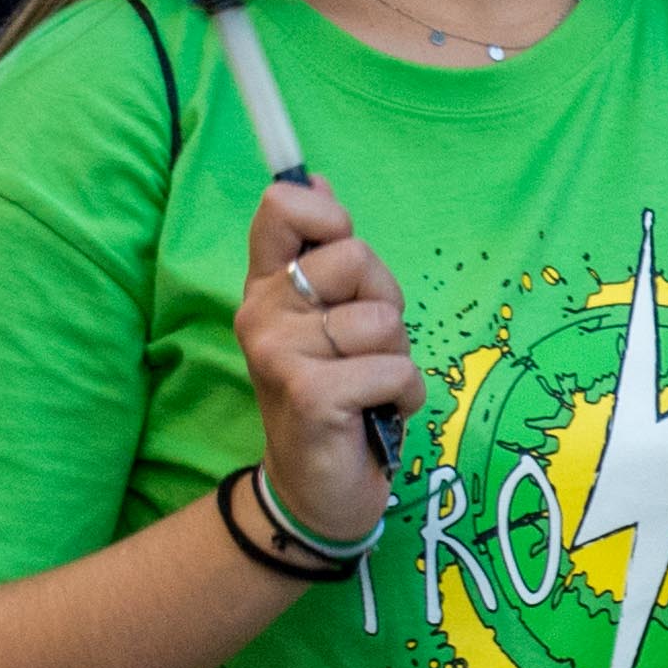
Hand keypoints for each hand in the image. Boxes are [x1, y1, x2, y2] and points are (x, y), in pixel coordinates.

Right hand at [239, 179, 421, 552]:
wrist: (315, 489)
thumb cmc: (336, 392)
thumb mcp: (330, 315)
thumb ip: (325, 252)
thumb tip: (318, 179)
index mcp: (266, 284)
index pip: (284, 206)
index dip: (330, 217)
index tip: (340, 251)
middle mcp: (262, 313)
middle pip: (355, 256)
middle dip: (384, 301)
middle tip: (364, 347)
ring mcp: (281, 354)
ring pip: (382, 318)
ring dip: (396, 355)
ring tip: (369, 384)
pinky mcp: (311, 396)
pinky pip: (395, 369)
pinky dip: (405, 396)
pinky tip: (379, 414)